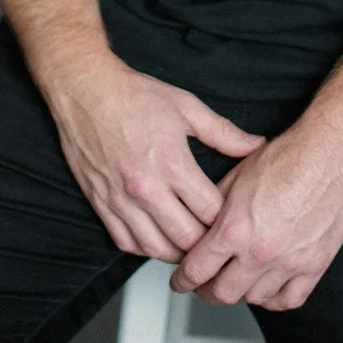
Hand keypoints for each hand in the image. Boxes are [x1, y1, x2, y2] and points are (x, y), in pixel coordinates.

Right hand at [46, 54, 266, 260]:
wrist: (87, 90)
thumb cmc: (135, 96)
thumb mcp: (187, 107)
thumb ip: (224, 132)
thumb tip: (255, 145)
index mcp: (172, 163)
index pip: (209, 211)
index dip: (226, 218)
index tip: (233, 216)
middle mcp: (145, 188)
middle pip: (186, 238)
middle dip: (206, 242)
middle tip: (216, 237)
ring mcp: (120, 200)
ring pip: (155, 249)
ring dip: (178, 252)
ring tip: (191, 243)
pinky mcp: (101, 204)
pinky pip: (126, 243)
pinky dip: (145, 248)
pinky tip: (158, 239)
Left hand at [169, 124, 342, 310]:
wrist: (331, 151)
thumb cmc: (289, 156)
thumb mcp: (238, 174)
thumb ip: (217, 207)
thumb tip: (205, 225)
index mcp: (236, 228)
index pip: (197, 270)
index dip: (182, 279)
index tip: (181, 280)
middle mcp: (261, 251)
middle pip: (222, 294)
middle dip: (206, 291)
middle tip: (204, 285)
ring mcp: (290, 263)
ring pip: (254, 299)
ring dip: (241, 292)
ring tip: (237, 280)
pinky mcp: (315, 265)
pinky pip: (289, 300)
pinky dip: (274, 298)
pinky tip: (268, 286)